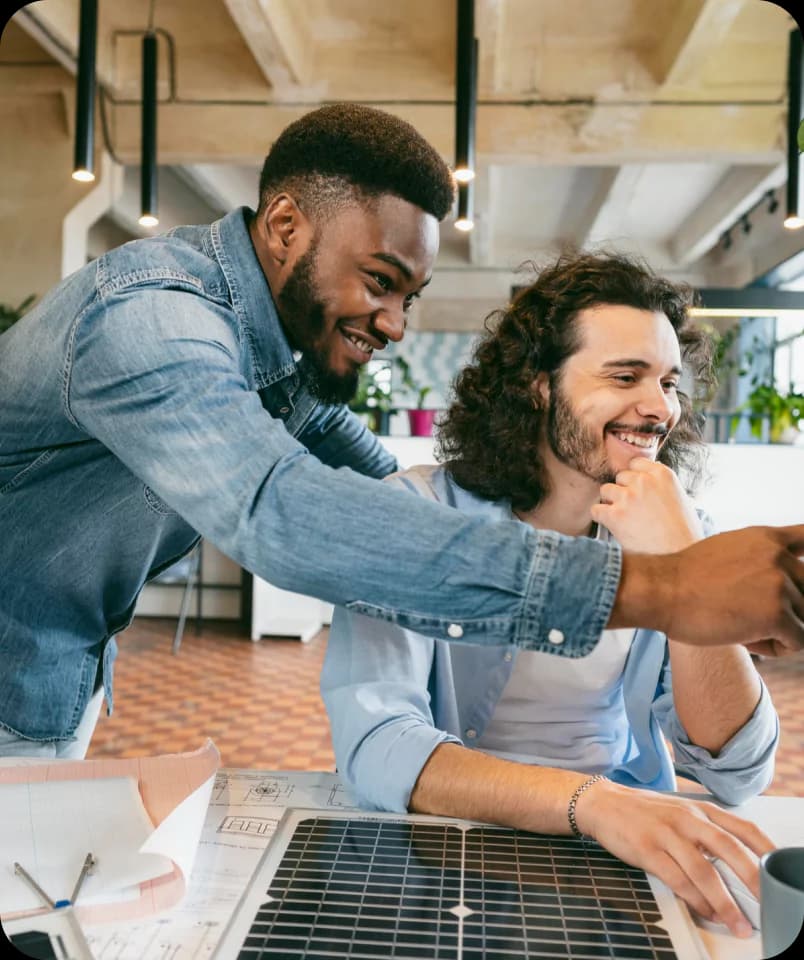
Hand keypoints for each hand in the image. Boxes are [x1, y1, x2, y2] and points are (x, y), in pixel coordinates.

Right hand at [575, 779, 773, 937]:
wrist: (603, 803)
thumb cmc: (644, 812)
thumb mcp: (680, 812)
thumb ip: (707, 832)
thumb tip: (738, 863)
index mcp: (699, 809)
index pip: (742, 827)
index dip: (766, 849)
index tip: (781, 870)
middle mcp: (687, 818)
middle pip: (728, 847)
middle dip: (752, 879)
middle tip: (767, 903)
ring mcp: (667, 833)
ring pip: (703, 869)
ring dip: (724, 901)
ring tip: (737, 923)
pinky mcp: (647, 849)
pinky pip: (677, 879)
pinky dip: (694, 899)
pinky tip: (705, 912)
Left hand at [592, 459, 703, 552]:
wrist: (679, 558)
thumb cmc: (683, 534)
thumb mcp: (679, 499)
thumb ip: (659, 486)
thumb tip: (641, 479)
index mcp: (663, 474)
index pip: (635, 463)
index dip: (634, 478)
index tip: (636, 490)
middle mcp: (644, 481)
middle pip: (620, 477)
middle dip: (623, 491)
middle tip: (633, 510)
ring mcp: (628, 497)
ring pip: (605, 490)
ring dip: (611, 504)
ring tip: (625, 520)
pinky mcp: (615, 515)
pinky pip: (595, 510)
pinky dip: (601, 519)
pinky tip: (614, 528)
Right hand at [616, 525, 803, 652]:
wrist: (662, 591)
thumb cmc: (685, 579)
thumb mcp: (728, 550)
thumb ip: (761, 559)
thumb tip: (782, 584)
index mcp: (768, 539)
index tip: (794, 580)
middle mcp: (779, 557)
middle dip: (790, 609)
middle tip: (754, 616)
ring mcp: (780, 585)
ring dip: (780, 631)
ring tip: (746, 629)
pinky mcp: (778, 614)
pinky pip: (798, 642)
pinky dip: (775, 648)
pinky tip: (747, 640)